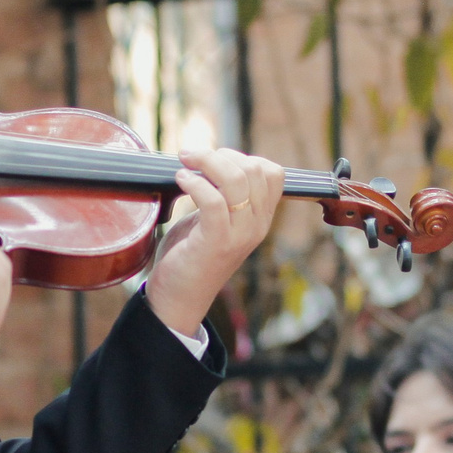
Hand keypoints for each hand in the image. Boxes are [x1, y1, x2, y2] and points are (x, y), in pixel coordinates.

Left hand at [145, 148, 285, 338]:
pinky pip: (214, 200)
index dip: (243, 156)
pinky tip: (180, 179)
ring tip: (185, 162)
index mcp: (260, 218)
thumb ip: (221, 194)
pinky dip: (194, 183)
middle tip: (192, 157)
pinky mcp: (216, 242)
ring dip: (206, 161)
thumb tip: (209, 159)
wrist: (179, 298)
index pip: (272, 173)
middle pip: (255, 169)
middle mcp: (256, 225)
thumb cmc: (192, 255)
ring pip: (236, 180)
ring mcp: (239, 235)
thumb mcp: (215, 220)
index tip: (215, 159)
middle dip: (220, 154)